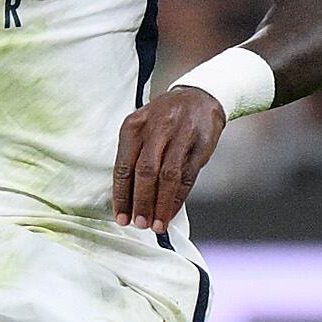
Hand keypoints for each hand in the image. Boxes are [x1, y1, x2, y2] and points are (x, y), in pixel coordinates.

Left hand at [109, 82, 225, 228]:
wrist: (199, 96)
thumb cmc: (164, 118)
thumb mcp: (142, 128)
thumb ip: (133, 156)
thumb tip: (127, 197)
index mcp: (134, 126)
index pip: (123, 166)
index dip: (122, 195)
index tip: (121, 217)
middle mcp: (156, 129)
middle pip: (145, 172)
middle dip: (141, 202)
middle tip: (139, 223)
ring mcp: (180, 135)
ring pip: (167, 176)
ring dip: (161, 204)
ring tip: (157, 224)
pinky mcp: (200, 144)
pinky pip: (187, 176)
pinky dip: (178, 198)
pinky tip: (172, 211)